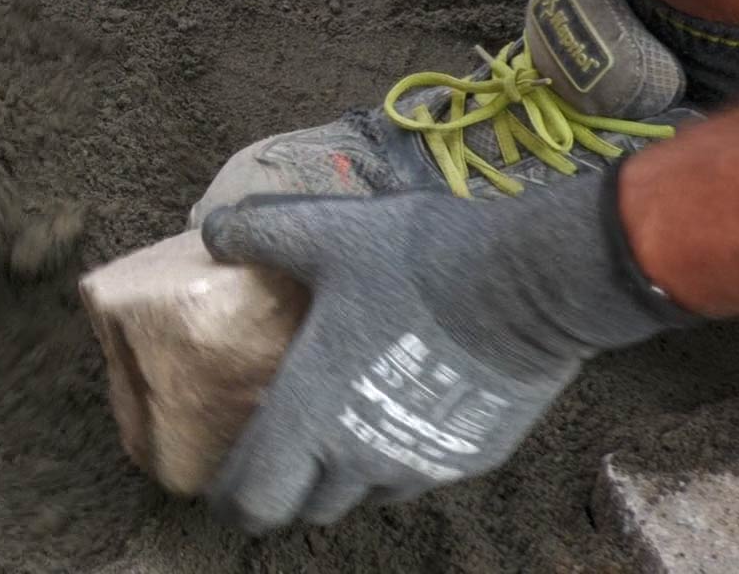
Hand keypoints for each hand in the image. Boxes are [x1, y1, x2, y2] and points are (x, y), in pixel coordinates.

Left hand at [198, 169, 694, 532]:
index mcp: (311, 416)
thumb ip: (259, 233)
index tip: (225, 484)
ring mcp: (420, 465)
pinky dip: (401, 454)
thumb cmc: (413, 261)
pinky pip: (420, 471)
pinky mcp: (469, 457)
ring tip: (344, 428)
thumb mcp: (323, 233)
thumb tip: (212, 229)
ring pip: (367, 494)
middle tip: (283, 454)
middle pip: (308, 507)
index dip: (232, 498)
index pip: (254, 498)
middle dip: (288, 488)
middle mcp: (361, 459)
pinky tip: (405, 407)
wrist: (526, 282)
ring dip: (347, 474)